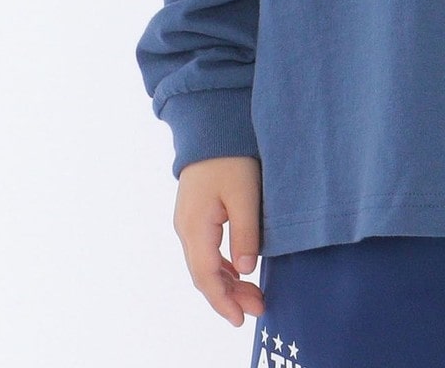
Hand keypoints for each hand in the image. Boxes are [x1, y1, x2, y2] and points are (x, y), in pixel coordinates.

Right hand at [173, 156, 266, 325]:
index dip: (223, 301)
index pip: (206, 276)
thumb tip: (247, 269)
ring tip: (253, 296)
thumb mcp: (245, 193)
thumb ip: (246, 232)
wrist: (212, 124)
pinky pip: (206, 250)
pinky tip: (239, 270)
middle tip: (258, 308)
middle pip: (204, 274)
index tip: (241, 319)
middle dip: (229, 295)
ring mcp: (189, 220)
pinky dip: (223, 266)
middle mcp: (186, 228)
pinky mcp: (196, 213)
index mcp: (195, 227)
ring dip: (227, 282)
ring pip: (205, 263)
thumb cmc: (230, 156)